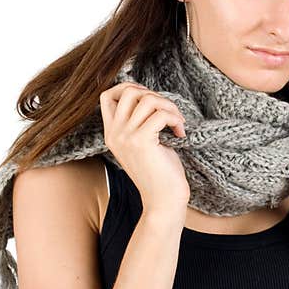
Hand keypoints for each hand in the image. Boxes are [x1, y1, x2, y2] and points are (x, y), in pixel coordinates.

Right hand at [100, 81, 189, 213]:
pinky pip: (160, 114)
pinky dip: (175, 119)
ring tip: (177, 123)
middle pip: (128, 91)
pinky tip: (180, 132)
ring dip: (169, 107)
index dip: (129, 88)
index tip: (151, 100)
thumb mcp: (143, 142)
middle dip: (154, 95)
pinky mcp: (141, 142)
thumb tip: (148, 95)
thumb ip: (139, 121)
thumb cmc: (160, 172)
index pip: (108, 96)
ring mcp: (126, 137)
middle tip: (168, 112)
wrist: (163, 200)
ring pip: (147, 99)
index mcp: (111, 133)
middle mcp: (114, 134)